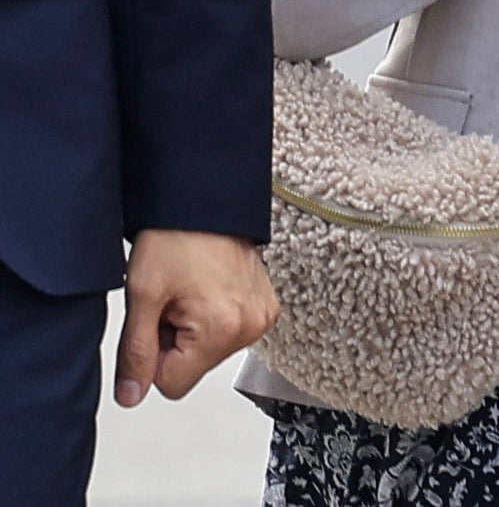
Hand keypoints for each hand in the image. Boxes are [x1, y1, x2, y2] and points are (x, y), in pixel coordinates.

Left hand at [115, 230, 277, 406]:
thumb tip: (132, 395)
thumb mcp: (142, 296)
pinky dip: (211, 319)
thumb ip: (135, 354)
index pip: (172, 385)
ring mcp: (262, 316)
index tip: (157, 320)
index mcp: (223, 328)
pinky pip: (228, 334)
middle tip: (172, 302)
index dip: (153, 358)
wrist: (205, 203)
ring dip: (192, 331)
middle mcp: (251, 326)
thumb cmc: (176, 238)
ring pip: (209, 352)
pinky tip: (206, 291)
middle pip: (193, 369)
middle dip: (174, 343)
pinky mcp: (265, 307)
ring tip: (189, 293)